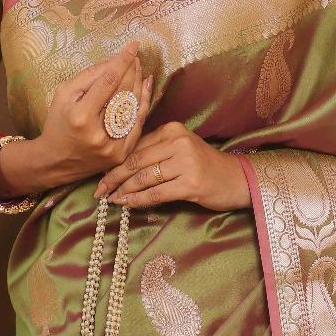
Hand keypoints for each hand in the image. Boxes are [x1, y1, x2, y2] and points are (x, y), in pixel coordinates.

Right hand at [30, 41, 154, 186]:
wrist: (56, 160)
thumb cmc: (59, 122)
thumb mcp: (64, 94)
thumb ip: (89, 76)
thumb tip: (114, 60)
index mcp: (81, 116)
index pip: (108, 82)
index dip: (122, 62)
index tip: (133, 46)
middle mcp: (98, 133)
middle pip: (123, 94)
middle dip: (131, 72)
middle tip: (136, 57)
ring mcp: (112, 146)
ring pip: (133, 108)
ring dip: (139, 85)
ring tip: (139, 69)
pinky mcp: (121, 155)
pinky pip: (137, 125)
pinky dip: (143, 104)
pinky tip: (146, 88)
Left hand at [95, 121, 250, 211]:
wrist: (236, 179)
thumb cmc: (204, 166)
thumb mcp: (180, 149)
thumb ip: (154, 151)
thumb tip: (119, 166)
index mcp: (172, 129)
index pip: (136, 146)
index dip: (115, 162)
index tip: (100, 175)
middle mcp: (178, 142)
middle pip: (135, 161)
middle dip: (113, 178)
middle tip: (98, 191)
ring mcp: (186, 162)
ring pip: (143, 178)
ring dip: (123, 191)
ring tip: (111, 199)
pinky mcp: (191, 184)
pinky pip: (156, 193)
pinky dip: (138, 201)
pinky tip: (127, 205)